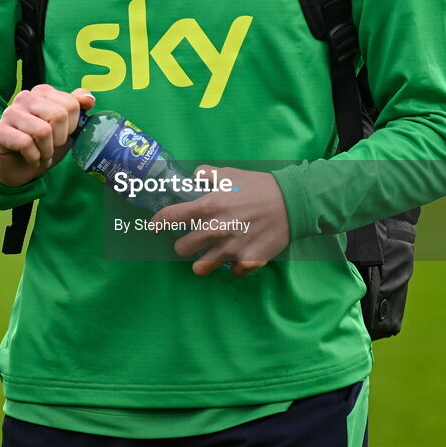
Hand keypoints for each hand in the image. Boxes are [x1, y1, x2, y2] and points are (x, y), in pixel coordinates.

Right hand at [0, 84, 94, 187]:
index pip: (71, 104)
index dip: (72, 127)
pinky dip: (34, 158)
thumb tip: (89, 99)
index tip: (62, 135)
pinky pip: (26, 144)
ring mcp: (9, 112)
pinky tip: (32, 160)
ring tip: (43, 155)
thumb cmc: (42, 146)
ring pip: (43, 131)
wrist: (17, 169)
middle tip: (52, 148)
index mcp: (42, 92)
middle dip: (60, 139)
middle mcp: (24, 97)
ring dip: (47, 151)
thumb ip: (76, 108)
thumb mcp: (65, 128)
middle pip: (58, 116)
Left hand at [152, 166, 289, 278]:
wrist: (291, 202)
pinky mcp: (248, 261)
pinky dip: (231, 267)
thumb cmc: (258, 186)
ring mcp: (232, 249)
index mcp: (209, 206)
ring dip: (201, 262)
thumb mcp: (229, 173)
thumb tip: (192, 178)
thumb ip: (206, 175)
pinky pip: (231, 273)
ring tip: (206, 257)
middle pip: (182, 248)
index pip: (172, 217)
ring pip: (201, 268)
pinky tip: (235, 259)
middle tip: (189, 241)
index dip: (158, 223)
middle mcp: (216, 230)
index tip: (154, 227)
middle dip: (182, 244)